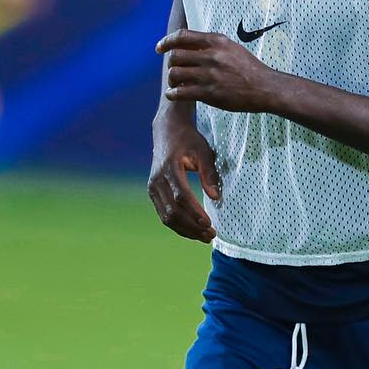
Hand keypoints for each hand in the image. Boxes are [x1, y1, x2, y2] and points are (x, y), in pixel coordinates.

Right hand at [148, 109, 221, 243]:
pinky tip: (193, 231)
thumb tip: (216, 197)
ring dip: (186, 230)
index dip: (194, 212)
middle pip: (173, 211)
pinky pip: (164, 214)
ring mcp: (152, 188)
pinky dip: (178, 225)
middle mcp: (157, 180)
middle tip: (211, 235)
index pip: (181, 196)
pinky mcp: (153, 193)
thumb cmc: (188, 140)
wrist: (167, 131)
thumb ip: (209, 173)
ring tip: (204, 237)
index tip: (209, 223)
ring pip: (166, 217)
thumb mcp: (203, 151)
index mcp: (169, 168)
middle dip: (192, 226)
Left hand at [155, 29, 279, 112]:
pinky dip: (173, 94)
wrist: (264, 88)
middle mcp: (211, 56)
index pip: (182, 36)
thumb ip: (212, 45)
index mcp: (216, 41)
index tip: (159, 48)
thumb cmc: (249, 69)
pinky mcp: (209, 93)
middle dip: (171, 64)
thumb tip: (191, 44)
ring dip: (171, 80)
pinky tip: (173, 95)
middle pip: (175, 56)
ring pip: (175, 74)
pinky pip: (181, 92)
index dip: (167, 42)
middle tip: (174, 71)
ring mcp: (209, 75)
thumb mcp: (232, 48)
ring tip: (176, 84)